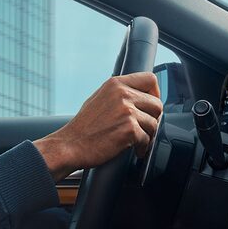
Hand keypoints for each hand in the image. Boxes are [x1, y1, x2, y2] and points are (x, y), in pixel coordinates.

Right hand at [34, 72, 161, 180]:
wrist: (70, 145)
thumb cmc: (83, 127)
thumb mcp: (99, 98)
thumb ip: (119, 93)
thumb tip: (140, 95)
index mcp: (115, 84)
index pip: (150, 78)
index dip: (155, 93)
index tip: (150, 105)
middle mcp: (122, 94)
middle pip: (157, 104)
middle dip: (153, 118)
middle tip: (144, 128)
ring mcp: (127, 112)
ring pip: (154, 123)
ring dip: (148, 135)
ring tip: (136, 140)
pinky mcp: (129, 130)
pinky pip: (147, 139)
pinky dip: (142, 147)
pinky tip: (134, 149)